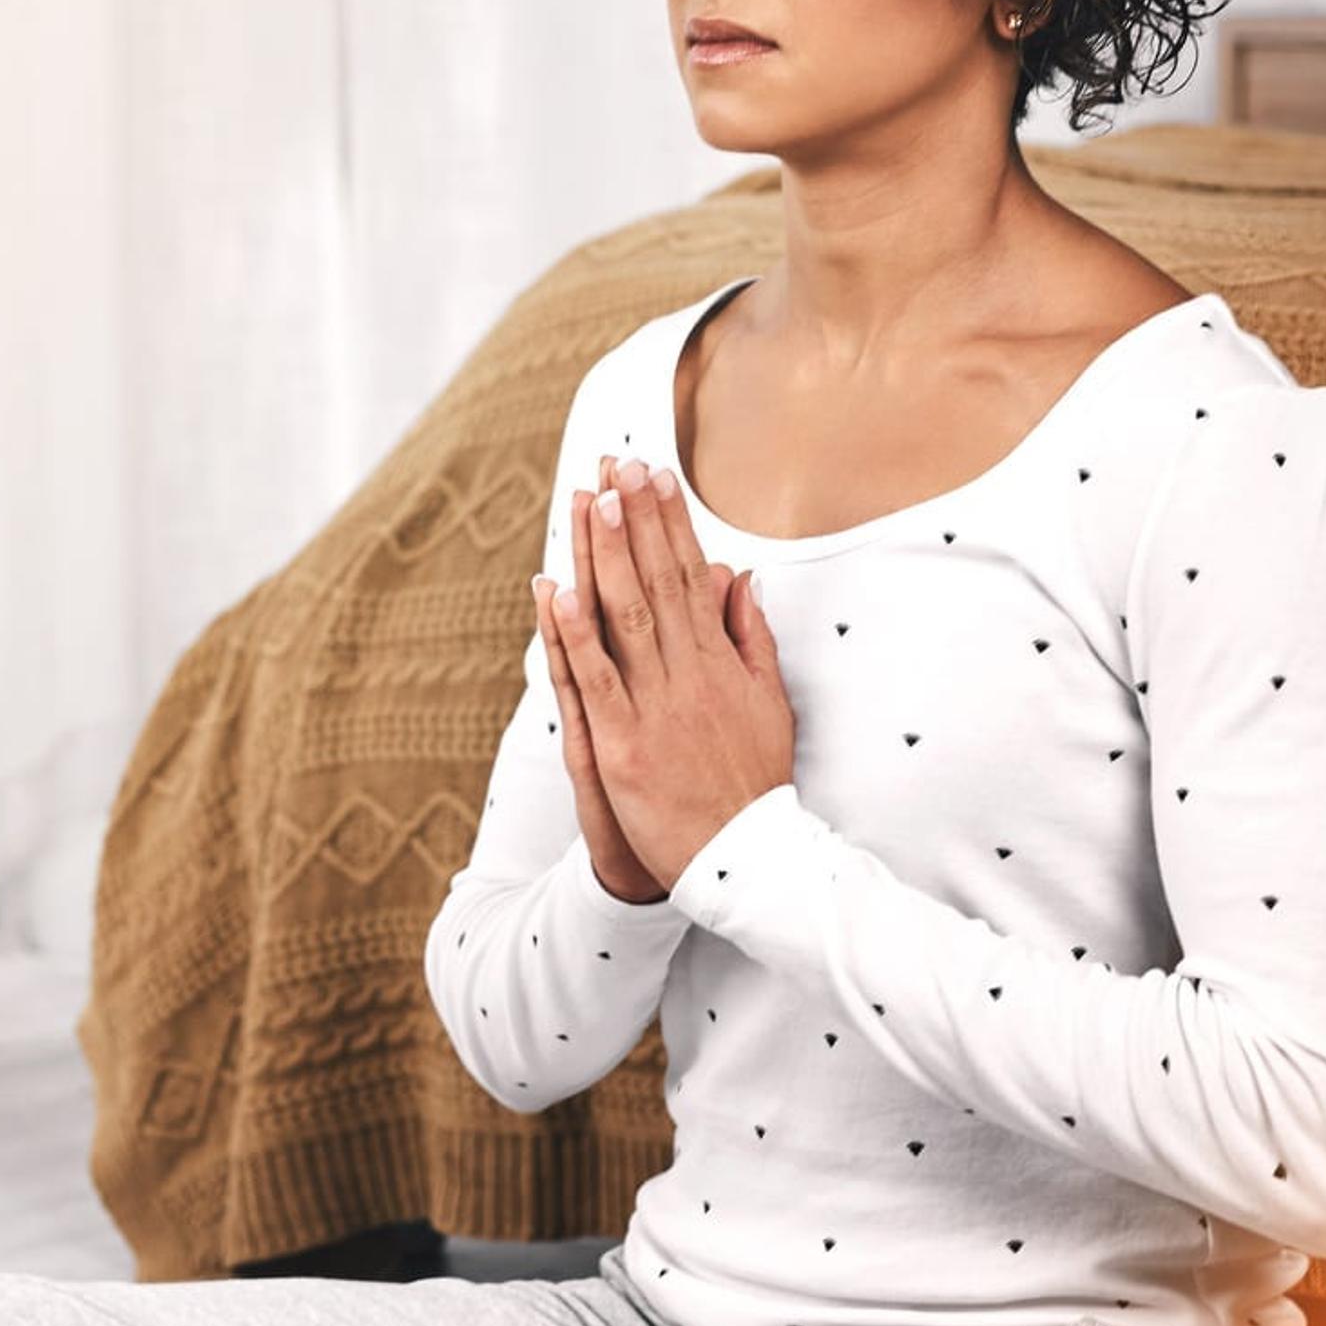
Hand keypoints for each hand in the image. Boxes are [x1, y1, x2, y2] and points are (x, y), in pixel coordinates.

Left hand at [535, 454, 795, 890]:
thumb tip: (739, 578)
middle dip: (633, 520)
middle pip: (655, 583)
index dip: (669, 523)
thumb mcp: (770, 705)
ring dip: (603, 556)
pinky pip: (594, 679)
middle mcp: (688, 676)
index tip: (654, 476)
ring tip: (588, 501)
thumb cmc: (753, 785)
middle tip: (616, 464)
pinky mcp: (622, 745)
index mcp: (721, 663)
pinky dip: (573, 634)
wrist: (746, 861)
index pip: (690, 576)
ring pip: (624, 618)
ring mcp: (654, 709)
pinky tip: (556, 590)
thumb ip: (750, 640)